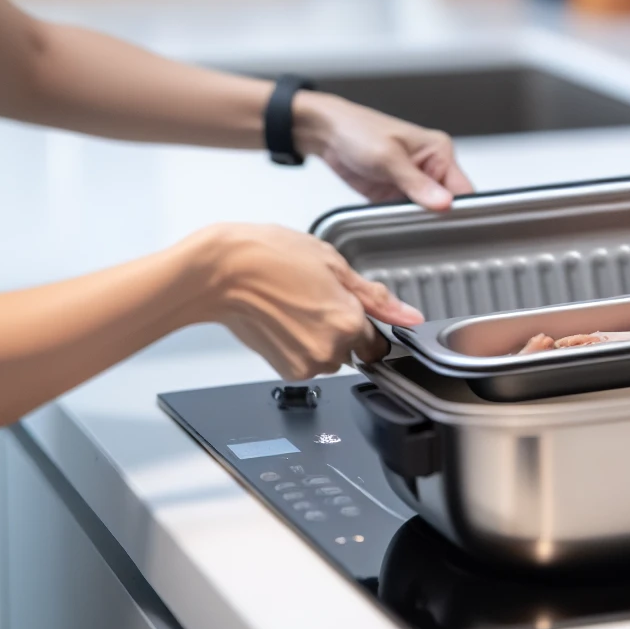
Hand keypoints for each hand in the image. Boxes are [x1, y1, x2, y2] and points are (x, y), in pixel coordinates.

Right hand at [185, 223, 424, 379]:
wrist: (220, 273)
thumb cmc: (269, 257)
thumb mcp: (333, 263)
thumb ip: (376, 297)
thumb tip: (409, 316)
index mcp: (349, 322)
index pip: (379, 341)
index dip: (366, 320)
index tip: (349, 306)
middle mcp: (330, 350)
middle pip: (354, 348)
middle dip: (342, 327)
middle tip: (316, 297)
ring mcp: (306, 364)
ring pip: (329, 356)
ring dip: (320, 336)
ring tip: (296, 305)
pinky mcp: (285, 370)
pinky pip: (306, 361)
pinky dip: (299, 344)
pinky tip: (283, 318)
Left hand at [293, 92, 475, 210]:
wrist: (326, 134)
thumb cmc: (357, 130)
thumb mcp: (388, 157)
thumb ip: (417, 183)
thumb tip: (445, 204)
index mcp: (439, 152)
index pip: (462, 188)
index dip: (459, 209)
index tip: (452, 227)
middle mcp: (430, 168)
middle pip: (447, 204)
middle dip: (437, 218)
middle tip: (426, 229)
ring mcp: (413, 183)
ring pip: (427, 213)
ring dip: (418, 221)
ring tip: (408, 226)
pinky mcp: (395, 195)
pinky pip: (406, 215)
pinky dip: (402, 222)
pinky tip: (396, 225)